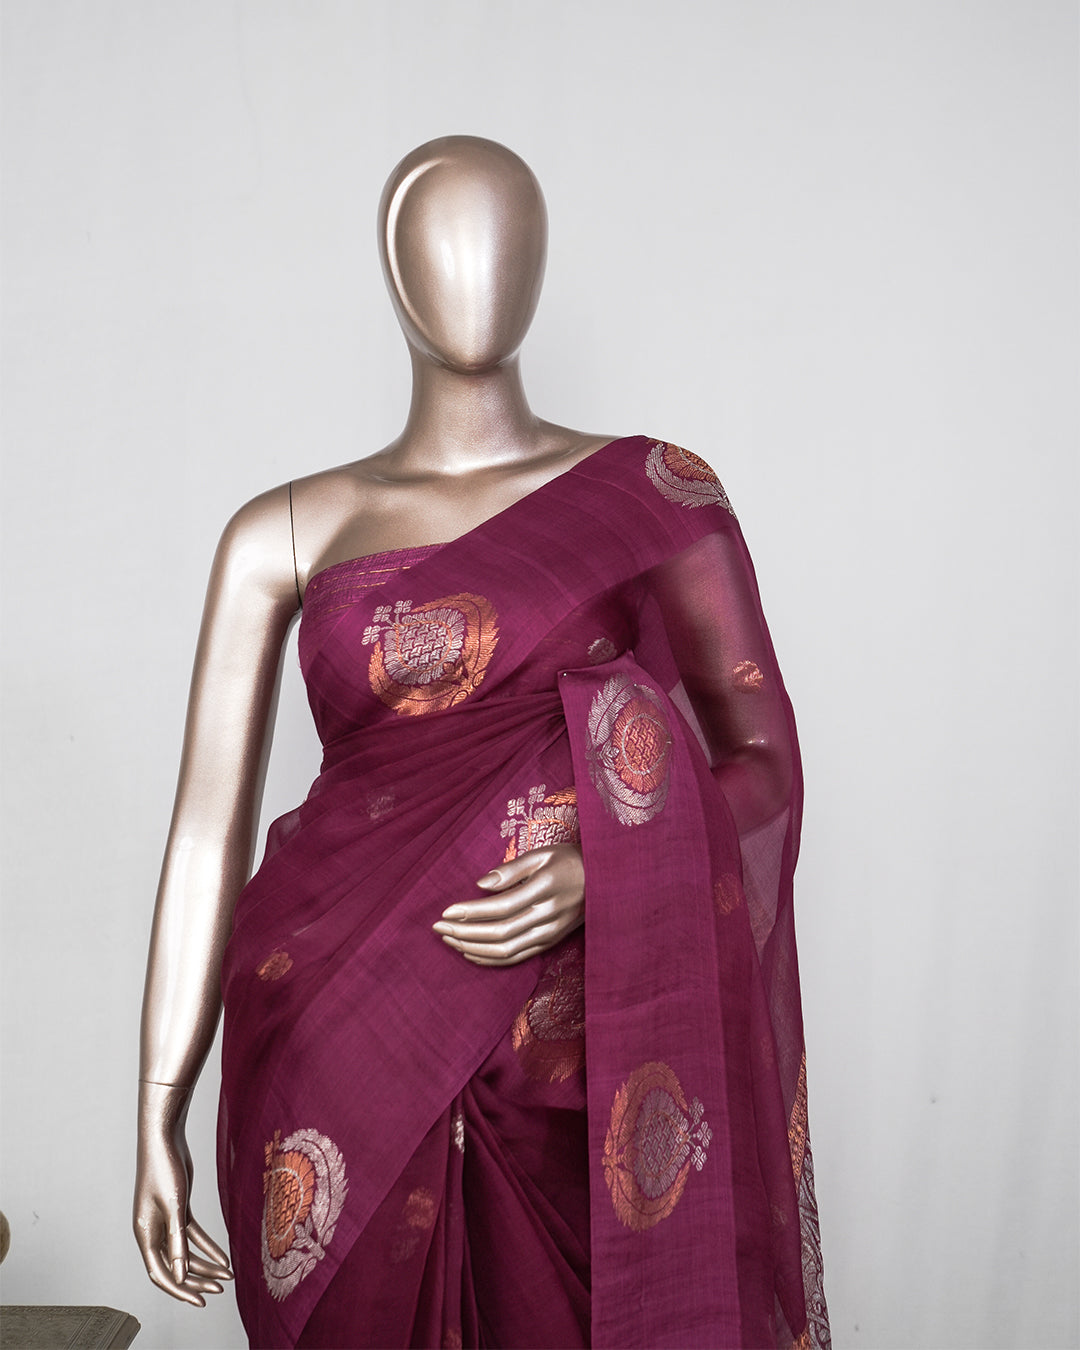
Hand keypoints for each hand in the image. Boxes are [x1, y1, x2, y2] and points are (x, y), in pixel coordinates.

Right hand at [133, 1082, 232, 1305]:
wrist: (164, 1137)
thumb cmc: (164, 1167)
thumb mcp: (174, 1206)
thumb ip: (177, 1242)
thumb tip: (180, 1275)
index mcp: (145, 1234)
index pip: (161, 1273)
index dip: (180, 1290)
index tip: (201, 1301)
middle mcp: (153, 1231)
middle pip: (174, 1266)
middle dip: (197, 1280)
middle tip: (220, 1290)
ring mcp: (166, 1220)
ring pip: (185, 1252)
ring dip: (205, 1265)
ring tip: (227, 1276)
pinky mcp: (179, 1209)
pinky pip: (192, 1236)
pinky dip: (207, 1247)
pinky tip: (223, 1257)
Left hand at [433, 842, 584, 965]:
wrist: (605, 879)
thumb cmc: (570, 860)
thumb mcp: (543, 854)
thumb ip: (511, 869)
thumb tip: (480, 884)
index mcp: (544, 890)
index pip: (500, 907)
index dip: (470, 912)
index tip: (445, 912)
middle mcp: (547, 916)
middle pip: (499, 933)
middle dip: (464, 933)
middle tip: (438, 928)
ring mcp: (550, 933)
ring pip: (506, 951)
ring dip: (473, 948)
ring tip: (449, 940)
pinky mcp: (550, 943)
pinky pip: (517, 958)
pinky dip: (491, 960)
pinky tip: (471, 954)